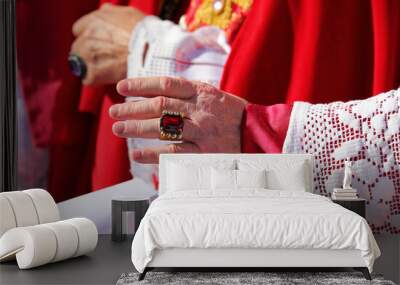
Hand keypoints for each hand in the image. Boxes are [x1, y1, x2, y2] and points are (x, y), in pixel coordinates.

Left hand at [70, 3, 144, 84]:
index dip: (90, 38)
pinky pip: (88, 79)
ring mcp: (87, 54)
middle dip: (89, 53)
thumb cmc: (146, 34)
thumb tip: (108, 13)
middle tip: (105, 58)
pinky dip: (97, 80)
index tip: (99, 44)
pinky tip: (108, 78)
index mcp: (95, 19)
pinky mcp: (92, 71)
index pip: (79, 29)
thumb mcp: (128, 14)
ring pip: (80, 63)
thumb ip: (113, 14)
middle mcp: (87, 34)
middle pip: (78, 47)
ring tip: (108, 70)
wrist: (150, 52)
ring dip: (91, 66)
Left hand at [109, 77, 247, 162]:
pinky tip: (136, 154)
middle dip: (133, 108)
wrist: (259, 134)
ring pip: (163, 128)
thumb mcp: (214, 96)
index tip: (122, 88)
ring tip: (118, 129)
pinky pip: (174, 153)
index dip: (141, 85)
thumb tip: (157, 94)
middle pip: (159, 106)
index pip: (166, 85)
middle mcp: (200, 110)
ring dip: (137, 128)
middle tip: (114, 112)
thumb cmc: (233, 114)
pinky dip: (153, 154)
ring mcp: (202, 132)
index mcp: (202, 92)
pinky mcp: (204, 153)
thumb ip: (189, 94)